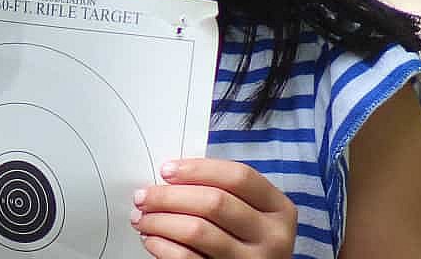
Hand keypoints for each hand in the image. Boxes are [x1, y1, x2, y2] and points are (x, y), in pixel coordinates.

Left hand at [132, 157, 297, 256]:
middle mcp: (273, 236)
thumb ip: (219, 189)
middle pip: (214, 202)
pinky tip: (152, 240)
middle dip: (168, 196)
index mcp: (278, 208)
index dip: (198, 169)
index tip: (166, 170)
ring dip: (159, 221)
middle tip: (143, 197)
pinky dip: (162, 246)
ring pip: (197, 231)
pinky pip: (187, 258)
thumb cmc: (241, 234)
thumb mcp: (245, 209)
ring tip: (142, 218)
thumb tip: (168, 176)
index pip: (239, 177)